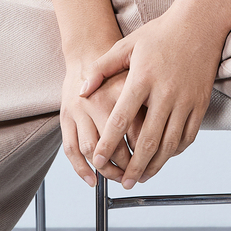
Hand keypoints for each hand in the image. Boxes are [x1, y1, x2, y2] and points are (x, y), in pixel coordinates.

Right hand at [60, 60, 145, 186]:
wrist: (90, 50)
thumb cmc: (119, 66)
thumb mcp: (139, 76)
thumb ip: (151, 101)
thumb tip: (165, 133)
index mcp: (121, 91)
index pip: (136, 132)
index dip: (145, 153)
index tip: (151, 163)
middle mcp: (97, 101)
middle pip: (114, 145)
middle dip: (127, 166)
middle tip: (136, 175)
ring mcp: (79, 110)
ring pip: (91, 151)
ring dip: (106, 170)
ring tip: (118, 177)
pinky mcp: (65, 117)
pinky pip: (71, 149)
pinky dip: (81, 169)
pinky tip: (93, 180)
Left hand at [82, 6, 224, 188]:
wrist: (199, 23)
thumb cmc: (160, 33)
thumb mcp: (127, 45)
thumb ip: (102, 68)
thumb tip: (82, 90)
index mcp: (143, 77)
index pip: (121, 117)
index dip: (108, 142)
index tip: (97, 159)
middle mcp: (165, 92)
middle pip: (147, 139)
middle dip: (134, 166)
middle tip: (123, 182)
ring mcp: (185, 99)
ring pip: (169, 143)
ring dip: (155, 165)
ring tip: (142, 177)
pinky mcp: (200, 103)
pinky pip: (188, 136)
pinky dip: (175, 151)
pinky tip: (164, 157)